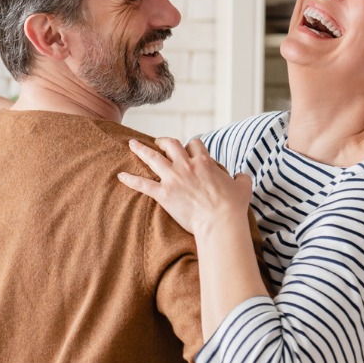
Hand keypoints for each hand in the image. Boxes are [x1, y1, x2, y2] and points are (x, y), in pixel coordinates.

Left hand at [118, 138, 252, 234]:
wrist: (220, 221)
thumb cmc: (232, 206)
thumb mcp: (243, 187)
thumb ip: (241, 177)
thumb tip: (241, 175)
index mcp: (204, 162)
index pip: (194, 144)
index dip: (190, 146)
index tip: (188, 149)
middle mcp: (186, 165)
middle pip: (171, 144)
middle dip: (163, 141)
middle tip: (158, 142)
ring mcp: (173, 178)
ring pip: (153, 158)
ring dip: (141, 149)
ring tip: (131, 144)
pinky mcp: (163, 194)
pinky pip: (142, 184)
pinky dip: (130, 179)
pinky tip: (120, 176)